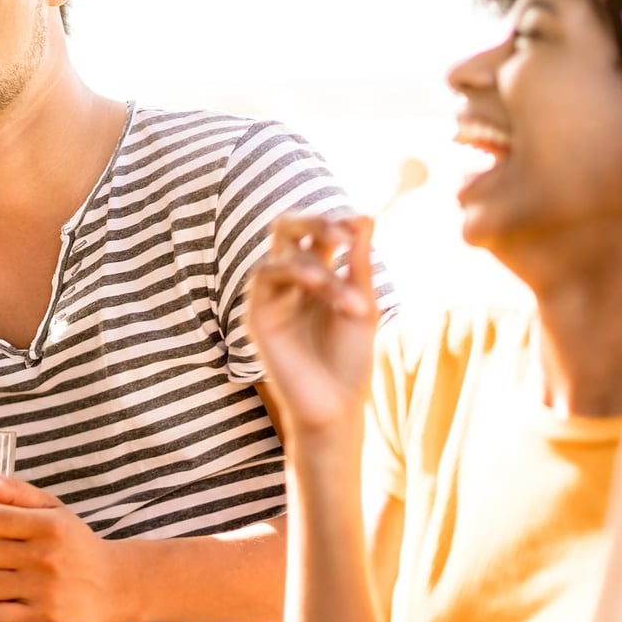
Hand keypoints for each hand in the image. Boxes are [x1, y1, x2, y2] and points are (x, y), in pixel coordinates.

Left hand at [0, 471, 137, 621]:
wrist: (116, 584)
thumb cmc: (75, 544)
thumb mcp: (52, 511)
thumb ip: (15, 493)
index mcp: (47, 525)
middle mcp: (46, 557)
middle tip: (0, 557)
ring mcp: (45, 590)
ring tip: (7, 581)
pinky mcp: (45, 619)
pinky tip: (8, 603)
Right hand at [244, 211, 379, 435]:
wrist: (335, 405)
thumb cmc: (350, 358)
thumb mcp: (363, 305)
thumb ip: (359, 263)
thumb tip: (365, 215)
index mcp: (320, 274)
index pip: (320, 232)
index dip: (337, 223)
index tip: (360, 227)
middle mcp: (291, 280)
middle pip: (288, 228)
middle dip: (315, 223)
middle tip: (343, 237)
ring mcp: (272, 295)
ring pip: (281, 251)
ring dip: (318, 267)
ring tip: (349, 300)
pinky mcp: (257, 314)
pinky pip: (265, 275)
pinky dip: (296, 272)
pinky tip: (323, 287)